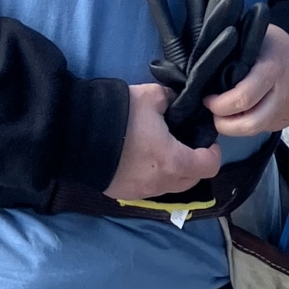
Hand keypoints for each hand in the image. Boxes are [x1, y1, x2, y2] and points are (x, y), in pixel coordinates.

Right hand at [105, 82, 221, 201]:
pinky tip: (138, 159)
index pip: (210, 166)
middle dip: (194, 163)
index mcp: (174, 161)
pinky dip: (151, 176)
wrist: (74, 134)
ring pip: (168, 186)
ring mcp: (140, 192)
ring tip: (160, 150)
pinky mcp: (122, 193)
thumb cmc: (119, 116)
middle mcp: (161, 183)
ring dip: (172, 171)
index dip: (213, 152)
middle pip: (191, 180)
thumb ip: (170, 99)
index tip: (206, 140)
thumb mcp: (150, 96)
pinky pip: (147, 188)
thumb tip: (174, 102)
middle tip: (185, 144)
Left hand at [206, 24, 288, 137]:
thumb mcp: (248, 40)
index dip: (219, 105)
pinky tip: (247, 110)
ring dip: (237, 126)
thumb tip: (201, 77)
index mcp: (272, 68)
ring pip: (257, 130)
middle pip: (250, 124)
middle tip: (214, 114)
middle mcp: (287, 91)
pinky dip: (252, 122)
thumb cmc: (268, 42)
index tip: (207, 100)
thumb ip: (229, 60)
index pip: (242, 99)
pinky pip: (267, 127)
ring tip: (228, 112)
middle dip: (225, 124)